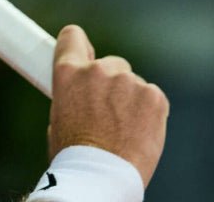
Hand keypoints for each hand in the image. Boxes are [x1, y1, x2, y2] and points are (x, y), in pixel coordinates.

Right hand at [48, 24, 168, 187]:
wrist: (101, 176)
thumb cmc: (75, 155)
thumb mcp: (59, 117)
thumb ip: (74, 96)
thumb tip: (85, 95)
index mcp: (68, 73)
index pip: (72, 37)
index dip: (80, 46)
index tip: (86, 55)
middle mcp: (97, 70)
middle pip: (111, 64)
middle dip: (112, 84)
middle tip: (109, 113)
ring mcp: (128, 82)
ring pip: (133, 84)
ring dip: (131, 100)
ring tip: (124, 131)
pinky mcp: (154, 96)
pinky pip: (153, 97)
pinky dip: (150, 113)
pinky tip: (140, 132)